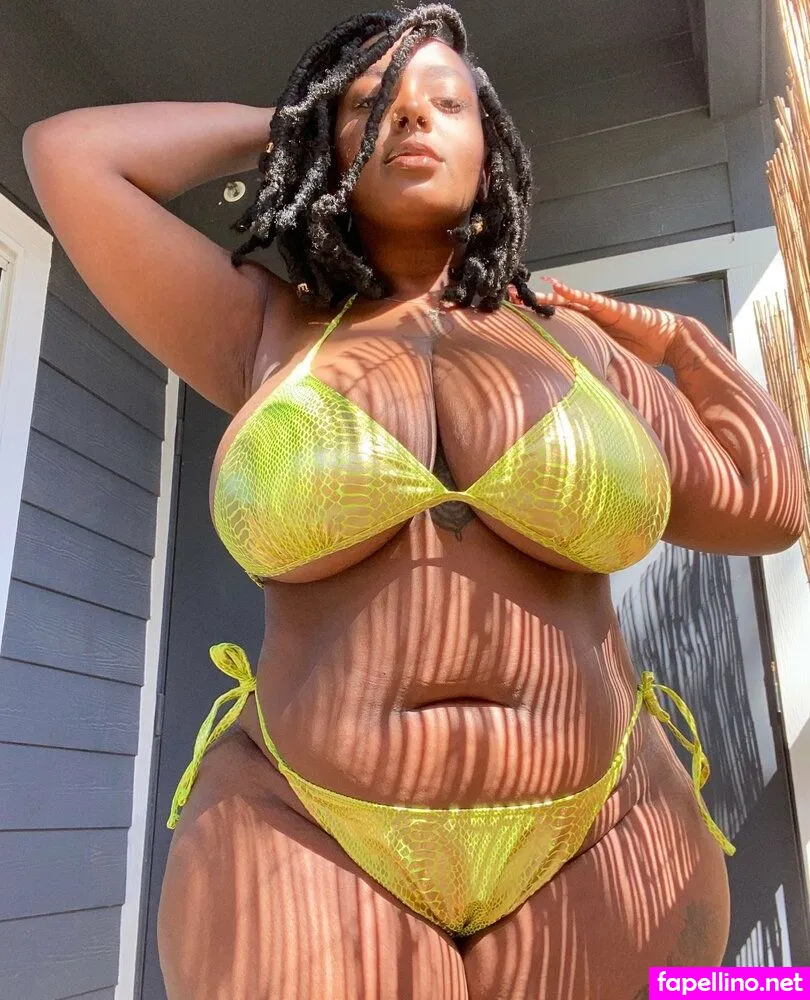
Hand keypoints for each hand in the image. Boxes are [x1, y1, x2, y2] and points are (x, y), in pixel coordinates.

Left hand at [512, 276, 683, 366]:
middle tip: (502, 300)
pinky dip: (572, 293)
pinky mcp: (610, 307)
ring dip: (542, 297)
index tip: (509, 322)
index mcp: (585, 333)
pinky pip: (588, 299)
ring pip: (564, 302)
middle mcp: (587, 319)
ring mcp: (598, 311)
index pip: (553, 325)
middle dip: (528, 305)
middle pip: (552, 310)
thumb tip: (570, 398)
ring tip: (520, 293)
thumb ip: (590, 374)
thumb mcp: (607, 368)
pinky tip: (556, 287)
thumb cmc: (641, 355)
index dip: (532, 322)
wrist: (669, 342)